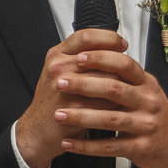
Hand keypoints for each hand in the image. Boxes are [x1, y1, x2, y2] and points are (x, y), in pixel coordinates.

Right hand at [14, 29, 128, 167]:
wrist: (37, 131)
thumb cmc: (53, 102)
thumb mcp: (60, 73)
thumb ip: (80, 59)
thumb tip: (112, 49)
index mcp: (56, 55)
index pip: (87, 36)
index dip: (109, 38)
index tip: (122, 44)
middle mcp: (58, 67)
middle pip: (101, 58)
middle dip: (120, 66)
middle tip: (130, 72)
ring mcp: (65, 87)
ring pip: (107, 80)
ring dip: (122, 87)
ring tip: (126, 92)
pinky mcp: (74, 108)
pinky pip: (106, 102)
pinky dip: (116, 105)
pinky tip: (119, 107)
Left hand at [50, 46, 167, 167]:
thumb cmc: (155, 114)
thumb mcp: (146, 90)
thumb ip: (124, 76)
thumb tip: (93, 53)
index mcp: (146, 83)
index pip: (124, 64)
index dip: (101, 59)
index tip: (78, 57)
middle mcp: (147, 101)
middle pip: (113, 89)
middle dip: (83, 85)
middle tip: (60, 83)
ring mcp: (145, 125)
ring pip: (109, 119)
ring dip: (81, 116)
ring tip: (59, 114)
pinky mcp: (140, 147)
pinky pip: (109, 147)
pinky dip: (86, 146)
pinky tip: (68, 142)